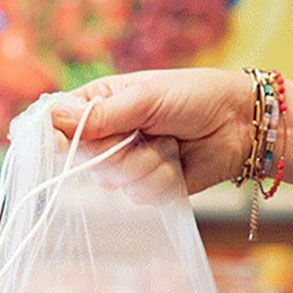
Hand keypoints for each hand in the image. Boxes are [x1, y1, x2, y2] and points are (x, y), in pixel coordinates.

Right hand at [52, 68, 292, 196]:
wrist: (239, 126)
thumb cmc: (195, 97)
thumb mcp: (146, 97)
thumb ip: (103, 114)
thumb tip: (52, 119)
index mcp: (101, 104)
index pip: (60, 122)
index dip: (58, 135)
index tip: (61, 142)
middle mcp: (108, 135)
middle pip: (83, 159)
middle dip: (115, 150)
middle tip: (143, 133)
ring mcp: (127, 163)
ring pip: (112, 181)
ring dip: (144, 165)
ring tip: (169, 144)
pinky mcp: (147, 186)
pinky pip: (139, 195)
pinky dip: (161, 180)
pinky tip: (178, 163)